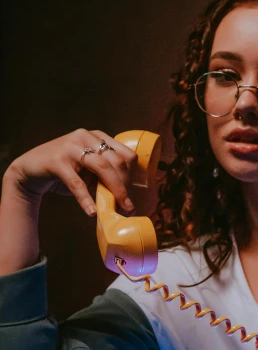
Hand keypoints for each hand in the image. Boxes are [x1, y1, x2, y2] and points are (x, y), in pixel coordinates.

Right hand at [5, 129, 136, 216]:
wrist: (30, 170)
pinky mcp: (57, 160)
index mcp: (98, 137)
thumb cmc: (65, 173)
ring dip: (113, 190)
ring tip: (118, 208)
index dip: (133, 175)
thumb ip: (104, 179)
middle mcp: (86, 137)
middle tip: (128, 206)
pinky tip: (92, 212)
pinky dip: (86, 199)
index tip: (134, 194)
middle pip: (116, 161)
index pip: (125, 154)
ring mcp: (71, 146)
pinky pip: (76, 182)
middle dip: (125, 186)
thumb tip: (126, 200)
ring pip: (101, 167)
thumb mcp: (88, 173)